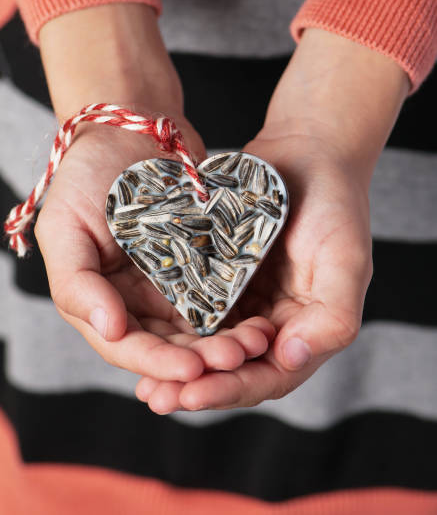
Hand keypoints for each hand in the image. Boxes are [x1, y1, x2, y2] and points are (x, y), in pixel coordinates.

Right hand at [35, 3, 273, 384]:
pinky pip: (220, 294)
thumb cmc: (86, 174)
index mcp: (100, 299)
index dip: (157, 362)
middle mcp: (136, 300)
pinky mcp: (200, 263)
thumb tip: (109, 329)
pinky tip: (261, 318)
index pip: (126, 345)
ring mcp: (170, 282)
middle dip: (202, 358)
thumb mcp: (64, 228)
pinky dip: (238, 310)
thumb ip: (76, 283)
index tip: (192, 369)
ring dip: (226, 340)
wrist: (131, 129)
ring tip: (255, 342)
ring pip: (199, 326)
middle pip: (169, 344)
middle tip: (237, 359)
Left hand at [136, 130, 371, 409]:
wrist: (307, 153)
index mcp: (306, 329)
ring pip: (209, 345)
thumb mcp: (346, 259)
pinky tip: (144, 334)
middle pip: (233, 369)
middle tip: (156, 398)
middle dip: (196, 387)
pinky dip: (173, 326)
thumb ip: (332, 316)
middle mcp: (273, 323)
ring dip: (178, 366)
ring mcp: (246, 301)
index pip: (270, 374)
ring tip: (144, 382)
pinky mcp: (221, 278)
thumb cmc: (335, 204)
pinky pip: (195, 307)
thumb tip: (292, 358)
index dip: (232, 388)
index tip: (191, 396)